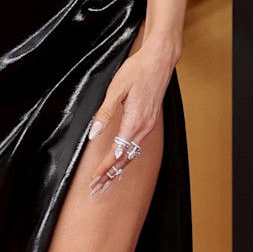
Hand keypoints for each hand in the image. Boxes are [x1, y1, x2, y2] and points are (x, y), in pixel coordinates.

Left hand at [82, 46, 174, 197]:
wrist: (159, 61)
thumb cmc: (137, 71)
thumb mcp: (115, 90)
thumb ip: (104, 113)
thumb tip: (94, 134)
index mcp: (135, 122)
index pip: (117, 153)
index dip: (104, 169)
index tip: (94, 181)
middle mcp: (143, 128)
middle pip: (125, 159)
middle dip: (110, 175)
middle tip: (96, 190)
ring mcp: (148, 126)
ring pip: (132, 154)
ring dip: (118, 169)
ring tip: (105, 182)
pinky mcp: (148, 121)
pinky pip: (136, 146)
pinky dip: (126, 158)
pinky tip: (120, 163)